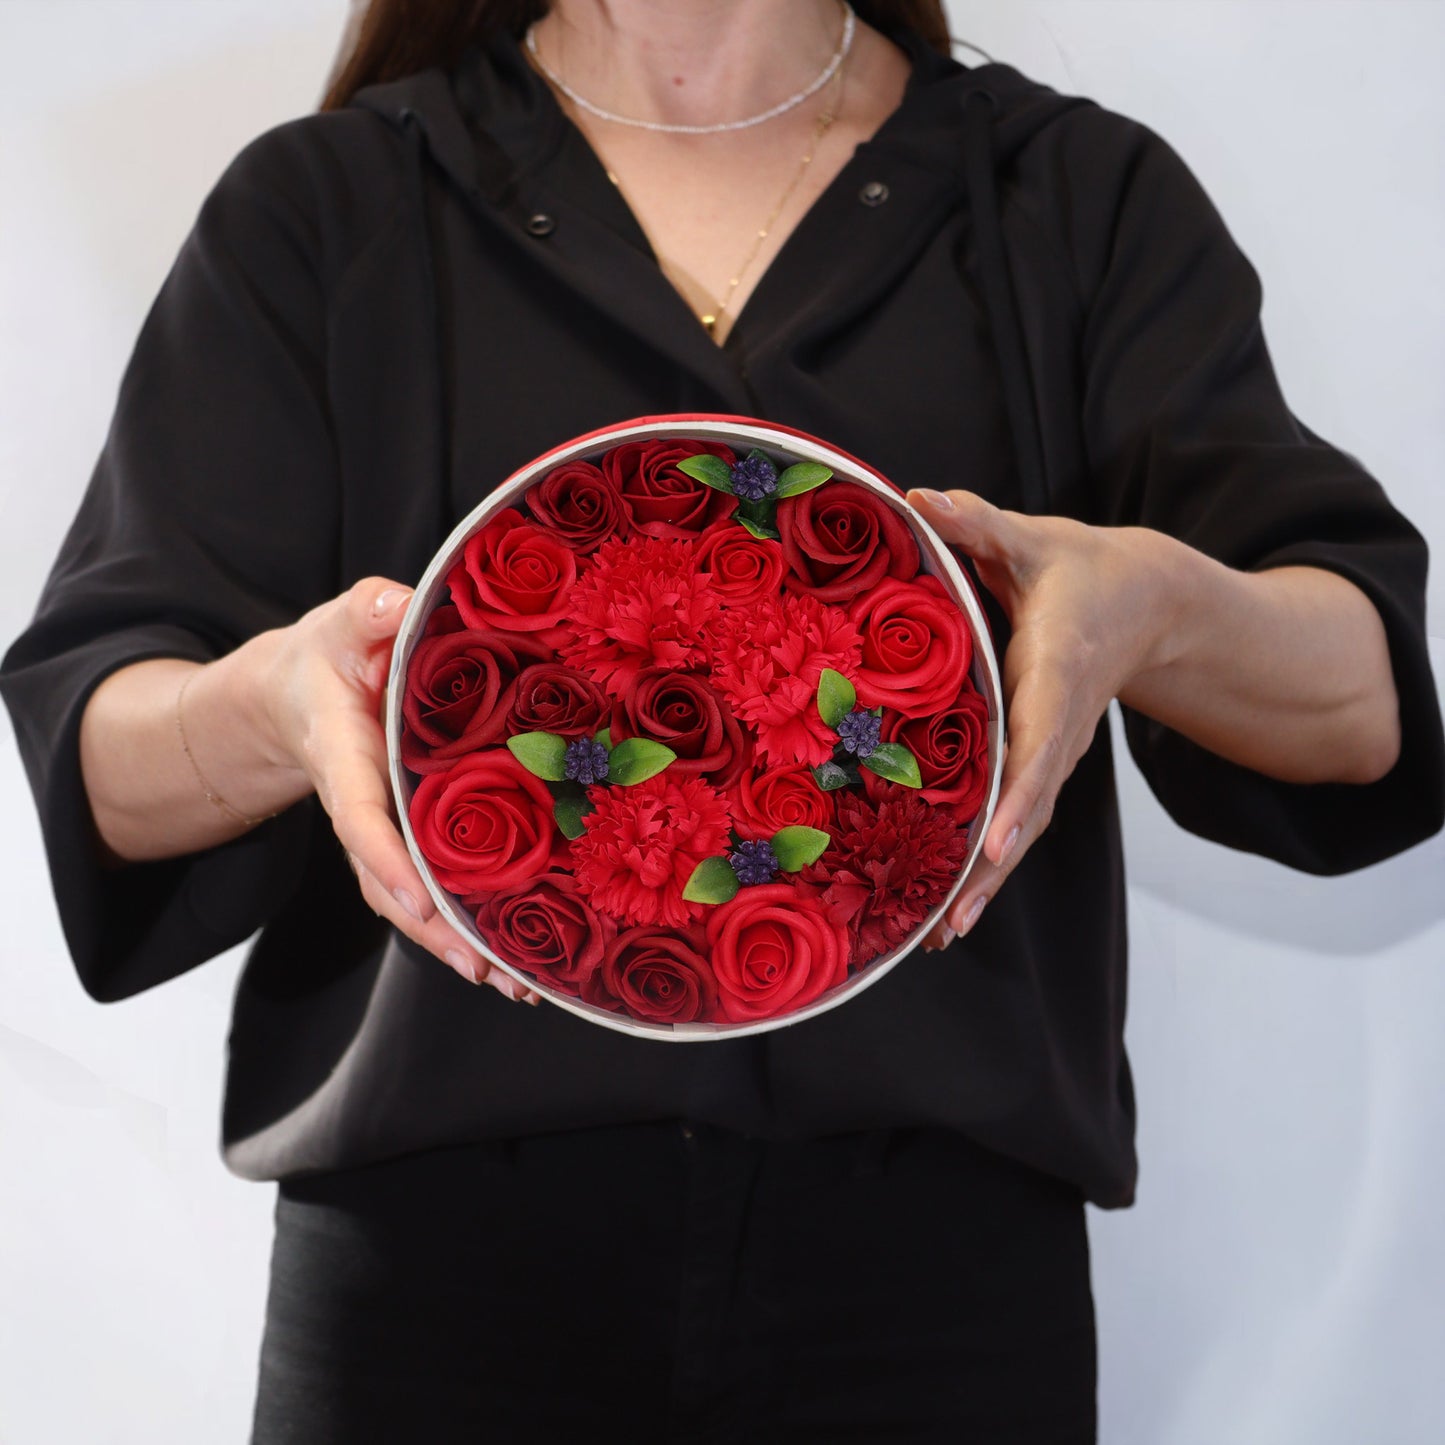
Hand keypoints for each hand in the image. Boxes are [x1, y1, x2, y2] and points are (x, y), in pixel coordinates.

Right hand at [260, 575, 539, 1003]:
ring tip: (517, 984)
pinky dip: (468, 923)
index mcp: (343, 758)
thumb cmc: (333, 652)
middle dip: (435, 930)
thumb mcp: (346, 619)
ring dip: (458, 944)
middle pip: (390, 882)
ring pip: (413, 900)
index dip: (386, 856)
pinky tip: (516, 955)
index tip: (418, 896)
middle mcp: (363, 807)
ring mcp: (386, 829)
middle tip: (488, 968)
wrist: (302, 690)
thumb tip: (396, 604)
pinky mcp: (411, 836)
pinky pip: (434, 886)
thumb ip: (368, 611)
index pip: (359, 816)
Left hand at [905, 488, 1174, 948]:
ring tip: (941, 935)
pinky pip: (1018, 820)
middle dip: (994, 863)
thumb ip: (978, 525)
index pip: (1041, 738)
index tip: (997, 842)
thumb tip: (919, 497)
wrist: (1147, 602)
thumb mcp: (1035, 541)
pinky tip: (948, 911)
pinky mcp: (1045, 764)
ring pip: (1026, 824)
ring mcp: (1058, 752)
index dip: (1020, 791)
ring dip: (988, 882)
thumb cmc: (1082, 570)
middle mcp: (1061, 724)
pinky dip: (989, 868)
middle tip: (951, 918)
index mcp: (1058, 670)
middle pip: (1032, 803)